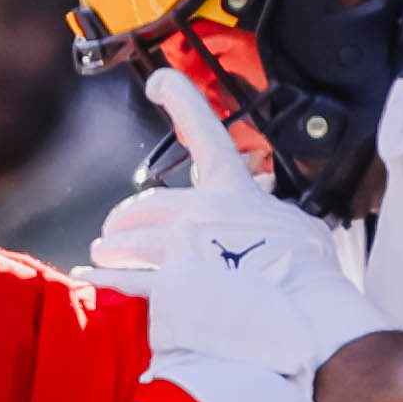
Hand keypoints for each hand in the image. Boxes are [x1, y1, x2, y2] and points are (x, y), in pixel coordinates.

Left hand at [83, 72, 391, 379]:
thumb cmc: (309, 277)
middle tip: (113, 230)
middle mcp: (202, 213)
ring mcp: (183, 249)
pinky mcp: (171, 286)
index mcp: (233, 190)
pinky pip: (127, 277)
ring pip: (128, 242)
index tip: (159, 82)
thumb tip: (261, 199)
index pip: (205, 132)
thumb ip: (267, 210)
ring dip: (111, 248)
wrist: (306, 319)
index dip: (180, 100)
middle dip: (125, 219)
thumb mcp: (297, 227)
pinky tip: (92, 275)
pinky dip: (106, 276)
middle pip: (145, 207)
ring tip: (102, 254)